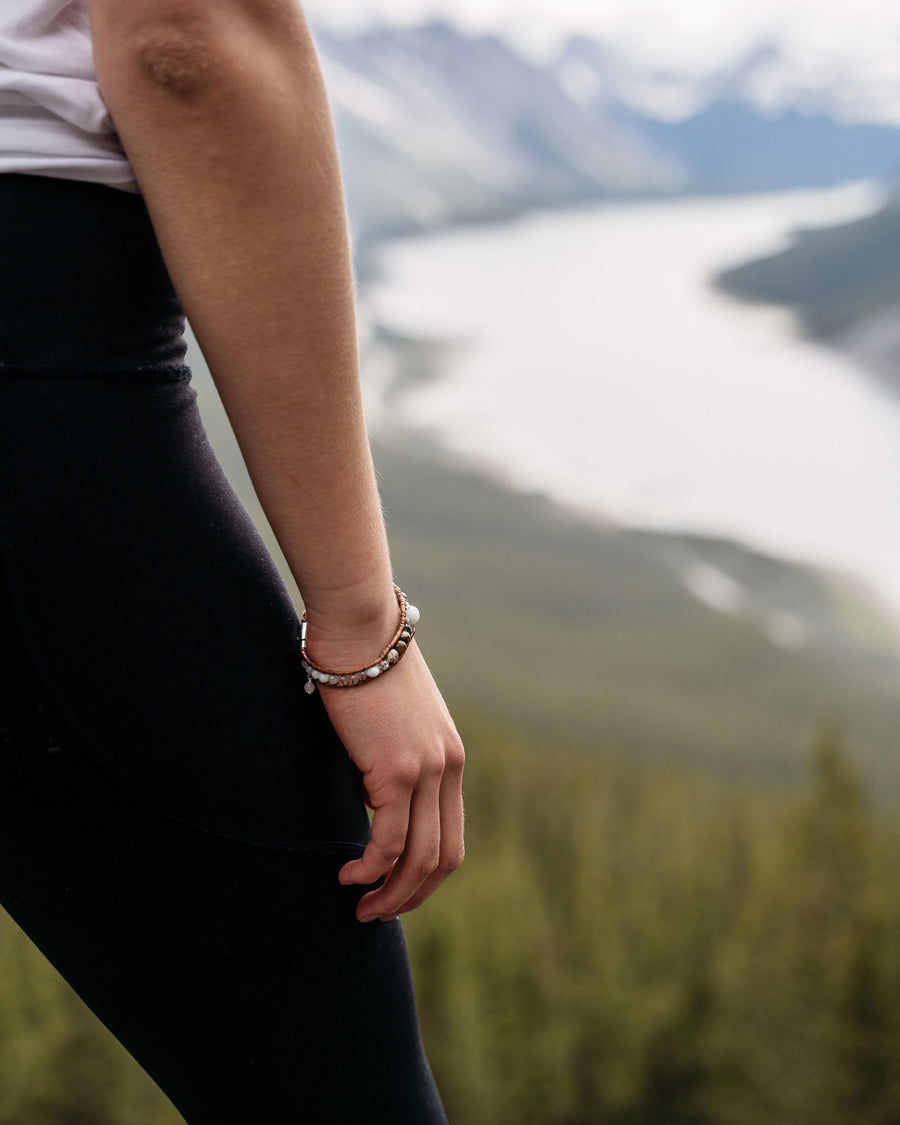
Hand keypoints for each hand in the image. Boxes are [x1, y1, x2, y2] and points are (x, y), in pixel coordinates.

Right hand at [318, 643, 464, 921]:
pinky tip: (348, 875)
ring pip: (418, 857)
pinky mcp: (399, 769)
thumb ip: (395, 764)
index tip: (398, 891)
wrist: (361, 632)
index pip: (451, 836)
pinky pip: (388, 839)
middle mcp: (449, 768)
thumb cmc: (367, 670)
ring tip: (363, 908)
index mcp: (452, 759)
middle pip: (443, 856)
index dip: (427, 875)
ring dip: (391, 893)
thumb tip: (373, 800)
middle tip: (379, 914)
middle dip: (413, 896)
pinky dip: (370, 867)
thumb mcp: (395, 723)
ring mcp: (428, 770)